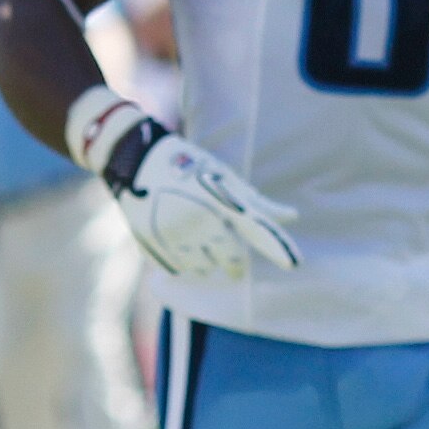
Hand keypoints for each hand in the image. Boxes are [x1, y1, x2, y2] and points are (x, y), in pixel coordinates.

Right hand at [76, 101, 304, 283]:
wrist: (133, 160)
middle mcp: (198, 218)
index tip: (294, 263)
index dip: (276, 246)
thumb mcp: (222, 177)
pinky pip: (178, 269)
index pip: (255, 227)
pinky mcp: (152, 245)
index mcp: (218, 198)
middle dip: (235, 262)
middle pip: (231, 258)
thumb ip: (255, 204)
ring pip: (204, 269)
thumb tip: (293, 217)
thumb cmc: (188, 165)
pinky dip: (184, 262)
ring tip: (196, 240)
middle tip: (234, 261)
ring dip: (207, 263)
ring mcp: (173, 234)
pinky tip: (178, 242)